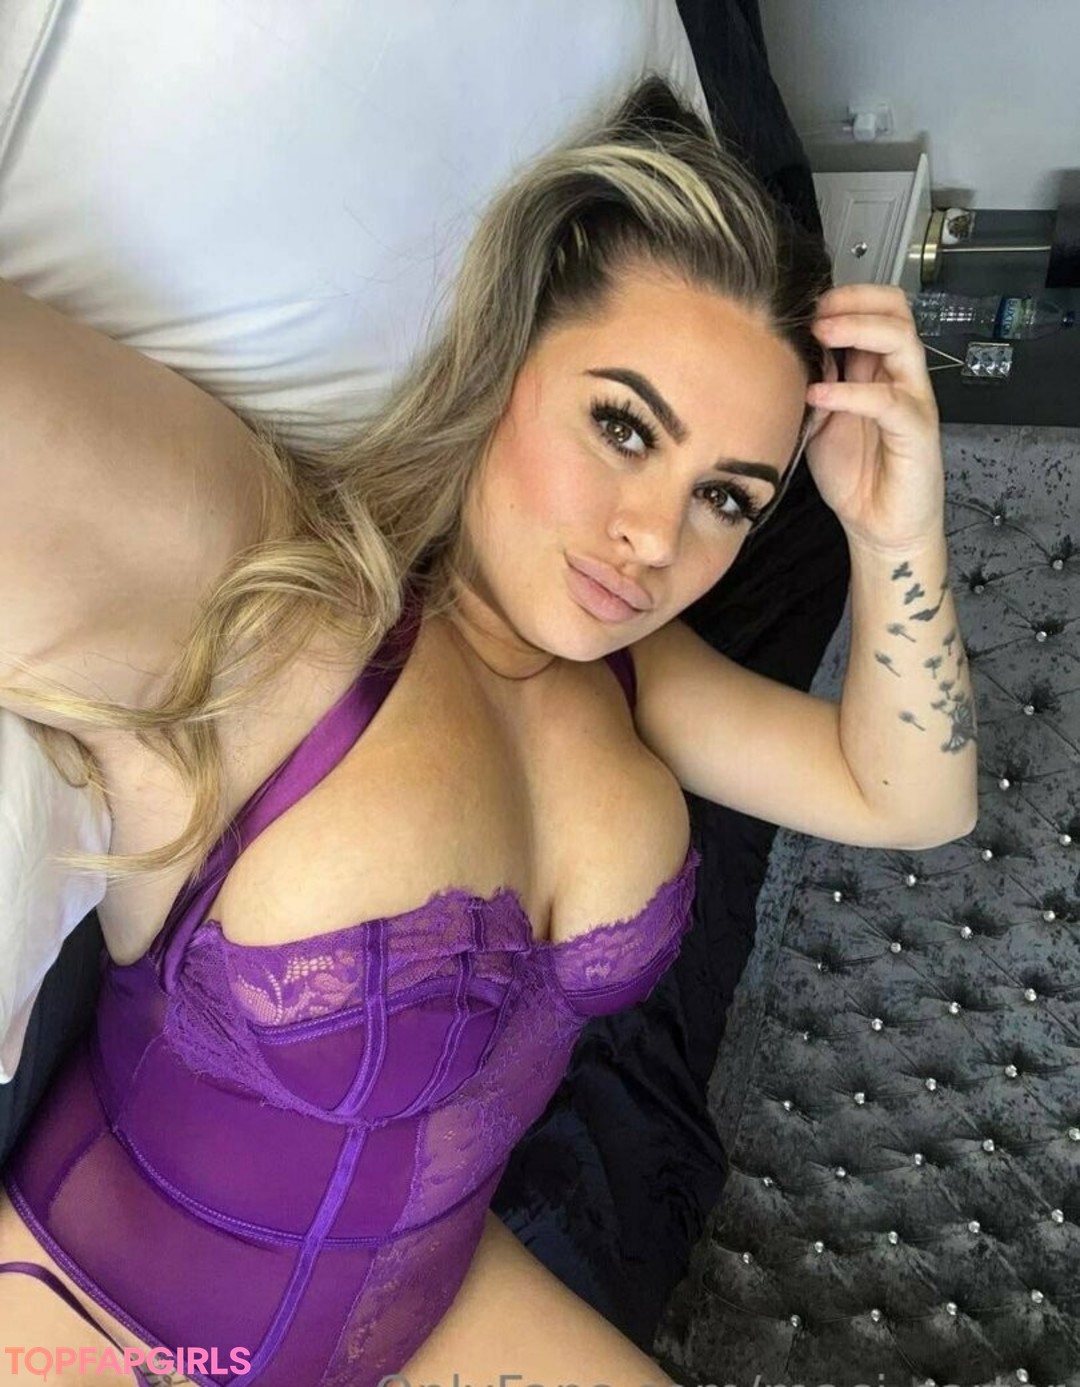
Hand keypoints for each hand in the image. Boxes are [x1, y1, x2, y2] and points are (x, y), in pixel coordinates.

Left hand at [804, 284, 944, 553]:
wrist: (879, 526)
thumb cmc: (853, 474)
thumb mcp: (819, 421)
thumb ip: (811, 386)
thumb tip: (784, 356)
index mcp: (878, 369)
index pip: (877, 308)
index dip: (845, 297)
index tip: (805, 304)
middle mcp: (900, 377)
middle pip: (897, 310)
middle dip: (854, 301)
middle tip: (815, 312)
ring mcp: (912, 400)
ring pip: (901, 341)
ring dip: (859, 329)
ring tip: (821, 334)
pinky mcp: (916, 431)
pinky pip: (889, 401)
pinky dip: (852, 393)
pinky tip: (820, 396)